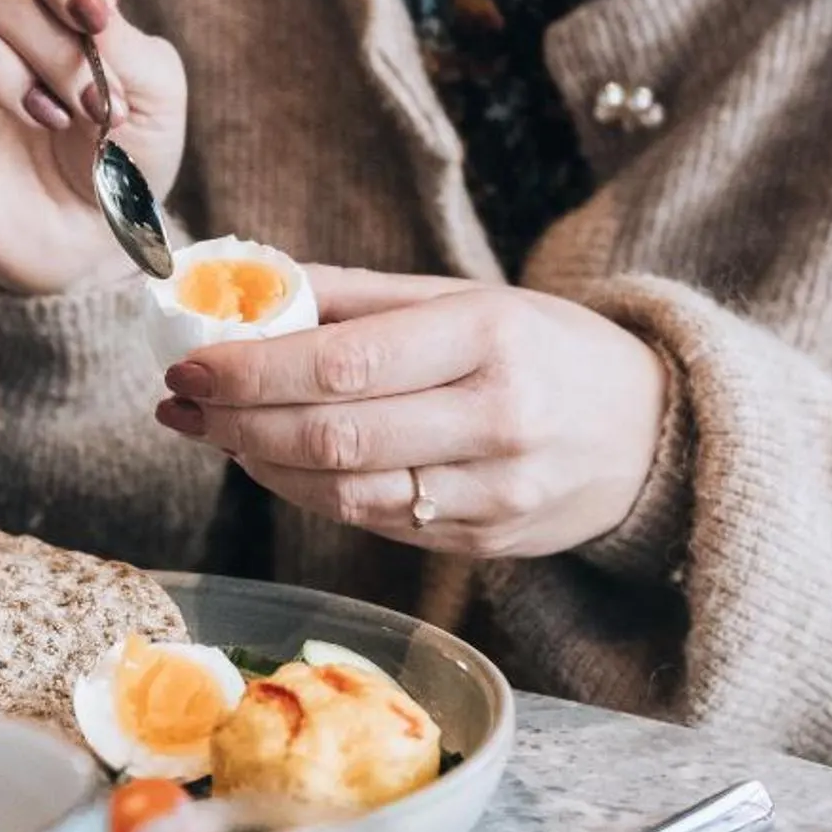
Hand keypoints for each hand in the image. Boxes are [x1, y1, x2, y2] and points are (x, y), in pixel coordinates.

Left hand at [154, 267, 670, 557]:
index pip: (346, 364)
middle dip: (237, 424)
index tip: (189, 367)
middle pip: (335, 437)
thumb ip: (356, 299)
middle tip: (179, 405)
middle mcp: (496, 419)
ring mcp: (494, 492)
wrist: (652, 434)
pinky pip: (376, 523)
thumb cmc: (544, 350)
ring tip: (214, 433)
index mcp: (489, 338)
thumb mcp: (466, 298)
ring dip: (261, 465)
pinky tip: (273, 464)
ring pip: (347, 493)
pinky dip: (310, 494)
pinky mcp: (485, 542)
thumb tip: (246, 289)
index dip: (254, 373)